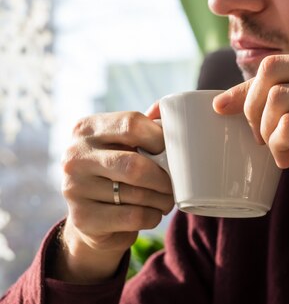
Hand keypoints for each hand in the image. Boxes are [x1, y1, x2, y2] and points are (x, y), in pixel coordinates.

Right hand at [56, 106, 173, 283]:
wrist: (92, 216)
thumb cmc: (118, 170)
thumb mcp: (125, 142)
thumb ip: (146, 125)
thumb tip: (167, 111)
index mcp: (87, 128)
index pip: (132, 124)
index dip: (160, 138)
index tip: (172, 151)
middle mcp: (75, 156)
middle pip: (135, 165)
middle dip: (163, 177)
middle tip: (173, 183)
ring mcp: (75, 188)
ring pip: (138, 194)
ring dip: (162, 199)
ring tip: (166, 199)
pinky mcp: (83, 219)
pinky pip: (134, 217)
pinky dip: (153, 216)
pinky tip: (152, 213)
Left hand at [214, 37, 288, 293]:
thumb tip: (279, 102)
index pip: (287, 60)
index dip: (248, 85)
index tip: (226, 107)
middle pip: (271, 70)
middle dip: (248, 104)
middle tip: (255, 135)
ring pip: (275, 98)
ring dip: (263, 130)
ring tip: (278, 152)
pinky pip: (288, 126)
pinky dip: (277, 145)